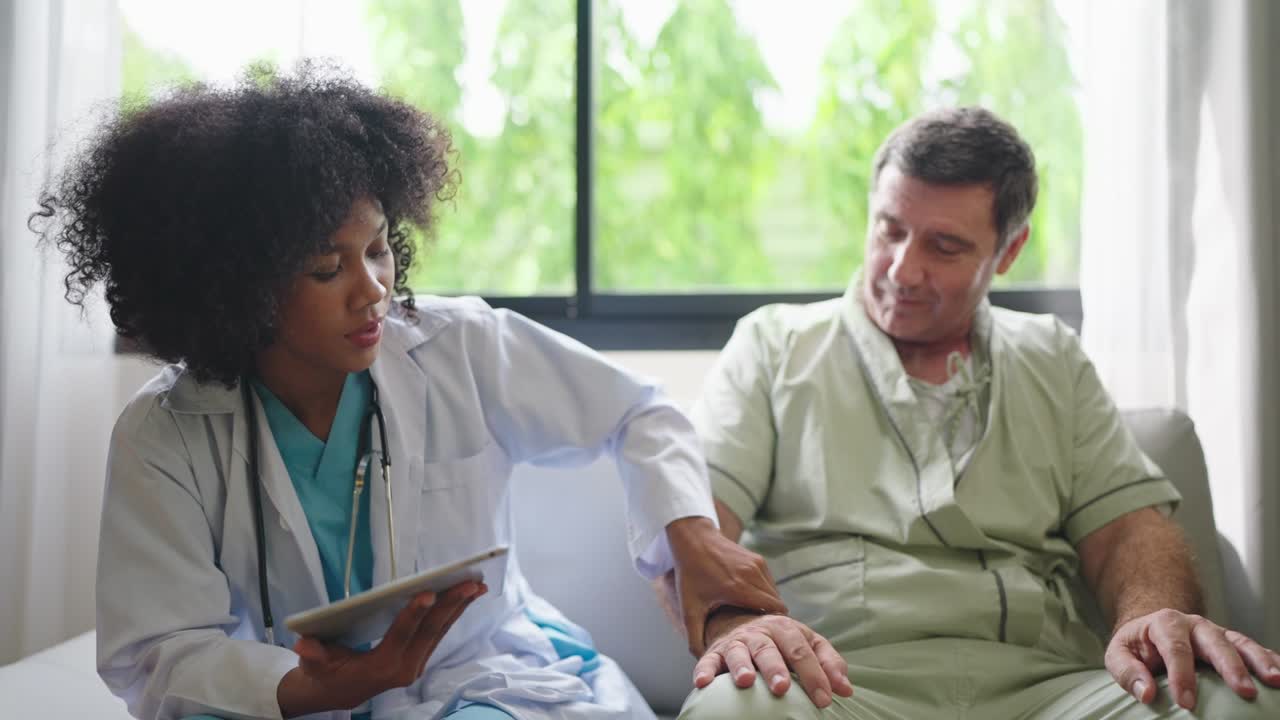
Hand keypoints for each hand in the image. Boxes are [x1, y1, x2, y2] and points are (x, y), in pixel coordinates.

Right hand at [277, 581, 485, 717]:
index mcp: (381, 666)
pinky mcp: (420, 659)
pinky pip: (439, 634)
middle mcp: (404, 668)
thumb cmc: (323, 672)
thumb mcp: (313, 664)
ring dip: (459, 607)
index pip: (401, 635)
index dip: (414, 614)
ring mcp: (415, 665)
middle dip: (451, 605)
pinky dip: (453, 614)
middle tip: (469, 583)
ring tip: (477, 585)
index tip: (429, 593)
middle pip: (430, 631)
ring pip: (440, 631)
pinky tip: (465, 597)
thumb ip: (312, 654)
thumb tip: (303, 644)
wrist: (334, 694)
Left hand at [665, 517, 786, 654]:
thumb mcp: (689, 609)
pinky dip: (765, 593)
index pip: (774, 612)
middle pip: (777, 605)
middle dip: (772, 620)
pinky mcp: (759, 559)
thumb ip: (695, 637)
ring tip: (755, 617)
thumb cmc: (690, 574)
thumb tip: (703, 660)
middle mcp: (753, 575)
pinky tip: (751, 601)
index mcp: (739, 589)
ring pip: (775, 593)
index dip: (772, 627)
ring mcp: (758, 565)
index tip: (766, 639)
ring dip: (769, 606)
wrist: (693, 539)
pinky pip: (770, 582)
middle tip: (762, 633)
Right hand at [693, 609, 852, 707]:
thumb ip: (828, 663)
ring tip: (745, 682)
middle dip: (775, 668)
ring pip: (739, 652)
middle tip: (782, 687)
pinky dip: (704, 670)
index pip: (802, 651)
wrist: (740, 620)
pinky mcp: (715, 652)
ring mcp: (736, 642)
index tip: (824, 699)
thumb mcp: (807, 643)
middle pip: (769, 649)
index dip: (814, 675)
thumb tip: (846, 690)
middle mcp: (760, 633)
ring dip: (741, 666)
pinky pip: (708, 660)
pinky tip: (702, 682)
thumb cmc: (781, 640)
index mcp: (786, 629)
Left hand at [1105, 609, 1279, 709]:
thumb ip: (1126, 672)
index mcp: (1165, 623)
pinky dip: (1269, 659)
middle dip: (1230, 666)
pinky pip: (1254, 649)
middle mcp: (1195, 624)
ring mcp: (1216, 632)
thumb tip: (1146, 693)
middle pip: (1215, 641)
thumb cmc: (1136, 647)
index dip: (1181, 676)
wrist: (1150, 630)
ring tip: (1275, 680)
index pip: (1175, 648)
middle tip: (1244, 692)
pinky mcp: (1231, 643)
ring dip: (1260, 661)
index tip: (1186, 703)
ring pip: (1240, 643)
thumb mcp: (1118, 654)